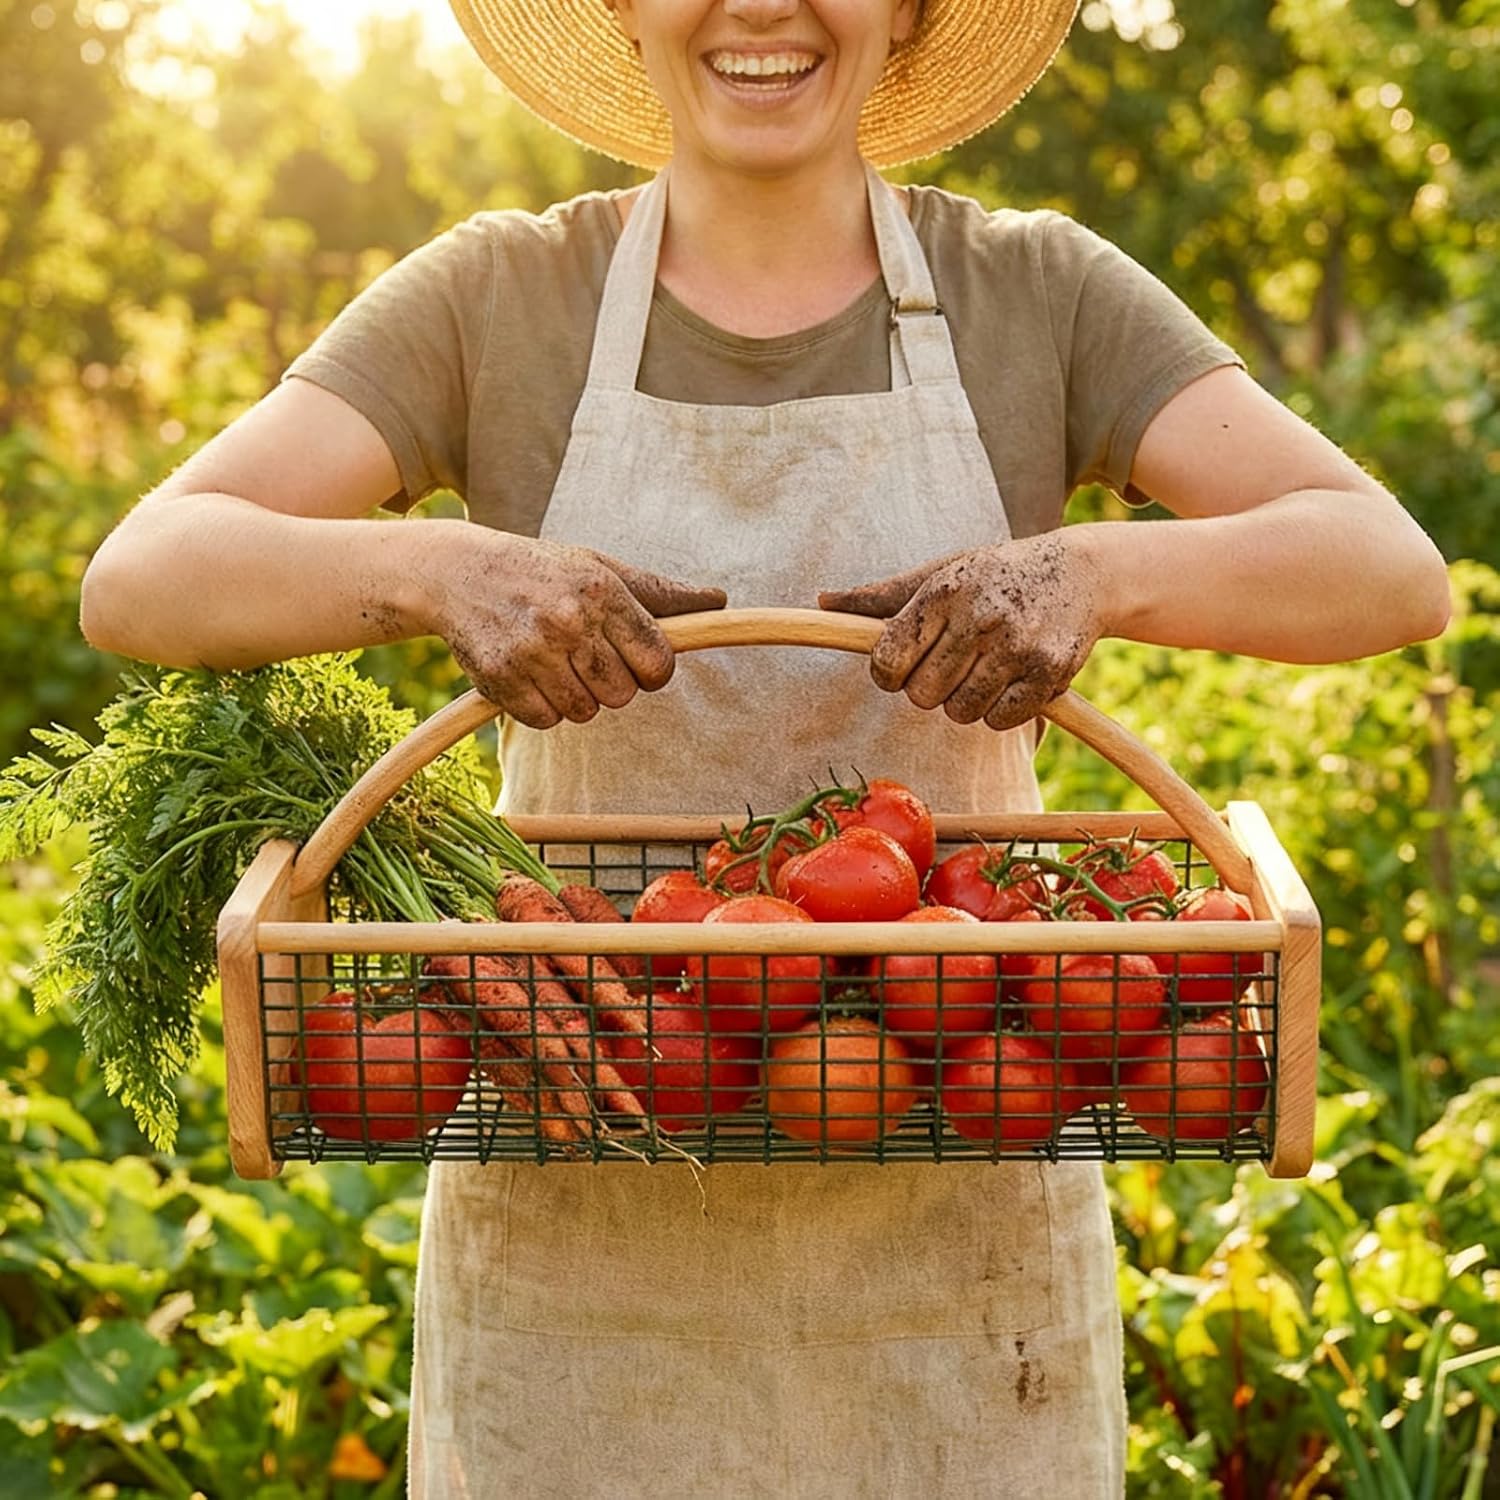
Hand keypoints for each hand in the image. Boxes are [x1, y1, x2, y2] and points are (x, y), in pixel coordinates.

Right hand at [430, 532, 725, 728]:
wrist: (457, 571)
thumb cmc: (544, 571)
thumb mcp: (602, 569)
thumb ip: (661, 594)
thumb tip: (721, 601)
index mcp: (603, 592)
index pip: (658, 662)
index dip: (654, 672)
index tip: (638, 663)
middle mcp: (569, 621)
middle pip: (624, 695)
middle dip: (612, 684)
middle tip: (587, 658)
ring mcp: (532, 652)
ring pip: (586, 712)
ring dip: (576, 697)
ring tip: (556, 663)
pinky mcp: (500, 679)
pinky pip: (546, 720)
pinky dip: (543, 708)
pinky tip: (530, 676)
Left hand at [817, 534, 1103, 730]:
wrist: (1084, 572)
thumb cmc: (995, 575)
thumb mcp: (939, 573)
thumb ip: (880, 597)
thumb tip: (821, 601)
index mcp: (943, 593)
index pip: (888, 661)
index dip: (888, 675)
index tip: (901, 668)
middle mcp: (979, 618)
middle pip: (922, 695)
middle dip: (928, 689)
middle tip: (949, 666)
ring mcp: (1017, 647)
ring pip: (960, 713)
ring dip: (964, 702)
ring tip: (982, 670)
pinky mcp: (1049, 673)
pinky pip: (1000, 720)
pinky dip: (999, 711)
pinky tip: (1009, 681)